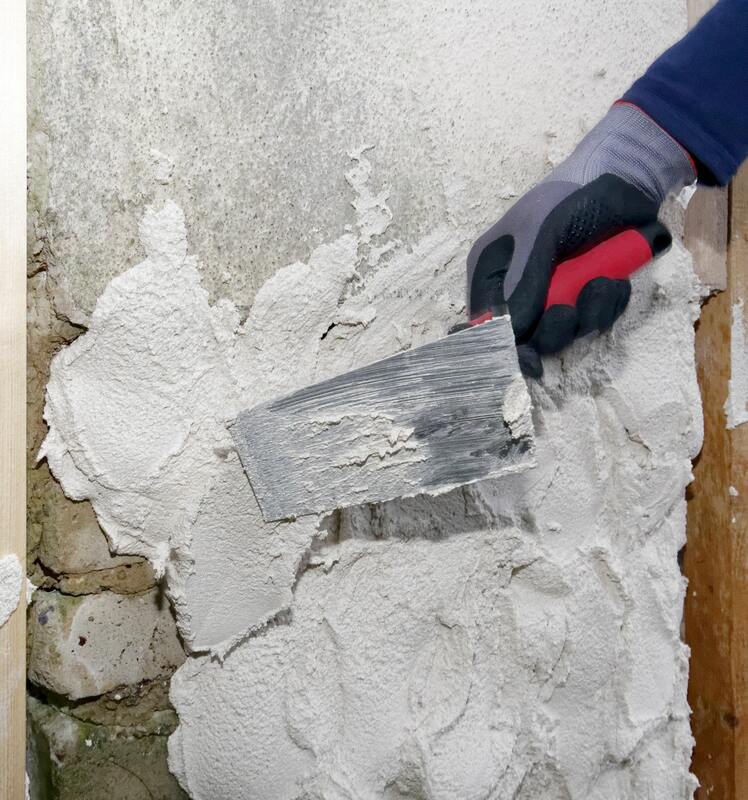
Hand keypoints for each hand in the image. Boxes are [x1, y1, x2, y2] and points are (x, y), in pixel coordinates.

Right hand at [465, 103, 694, 377]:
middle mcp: (517, 290)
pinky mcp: (585, 297)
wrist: (627, 176)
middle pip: (524, 339)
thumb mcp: (540, 235)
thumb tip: (507, 334)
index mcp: (491, 273)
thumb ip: (522, 285)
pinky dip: (608, 306)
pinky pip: (593, 322)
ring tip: (602, 282)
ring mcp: (553, 296)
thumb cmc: (570, 197)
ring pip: (562, 335)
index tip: (524, 359)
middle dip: (552, 330)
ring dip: (586, 315)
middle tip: (568, 311)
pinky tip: (616, 280)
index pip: (483, 324)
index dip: (499, 347)